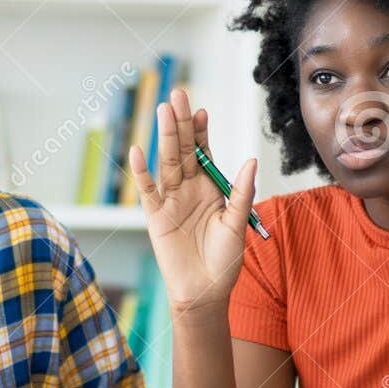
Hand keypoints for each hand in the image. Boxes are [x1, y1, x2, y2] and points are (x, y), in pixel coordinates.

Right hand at [129, 88, 258, 316]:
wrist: (205, 292)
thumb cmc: (225, 261)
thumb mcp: (237, 224)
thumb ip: (241, 193)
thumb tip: (250, 161)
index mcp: (210, 187)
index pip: (204, 152)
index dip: (201, 131)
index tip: (200, 111)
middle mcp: (189, 189)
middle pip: (183, 150)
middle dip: (180, 123)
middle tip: (177, 95)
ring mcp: (170, 200)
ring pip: (167, 163)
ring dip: (164, 137)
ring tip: (163, 111)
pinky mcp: (156, 217)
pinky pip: (148, 191)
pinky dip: (142, 173)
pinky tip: (138, 152)